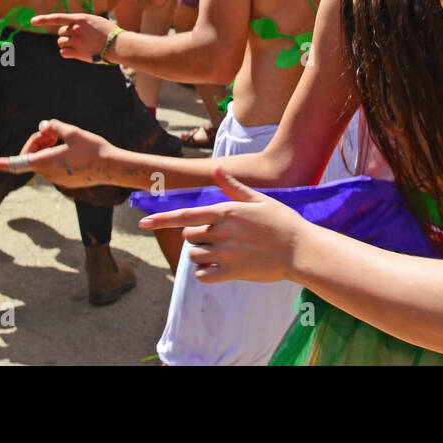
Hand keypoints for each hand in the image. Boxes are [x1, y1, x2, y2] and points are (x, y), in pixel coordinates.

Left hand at [0, 119, 113, 188]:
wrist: (112, 168)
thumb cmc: (93, 149)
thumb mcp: (73, 132)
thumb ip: (54, 127)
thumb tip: (43, 126)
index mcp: (44, 162)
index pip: (15, 163)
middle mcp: (47, 173)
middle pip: (30, 155)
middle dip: (36, 141)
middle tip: (52, 132)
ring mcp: (56, 179)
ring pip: (41, 160)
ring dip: (47, 147)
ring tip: (63, 138)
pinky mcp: (65, 180)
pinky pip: (52, 166)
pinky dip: (55, 155)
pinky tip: (72, 148)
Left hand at [31, 12, 114, 61]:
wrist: (117, 45)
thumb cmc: (109, 33)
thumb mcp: (95, 22)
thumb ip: (81, 23)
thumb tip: (69, 28)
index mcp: (81, 19)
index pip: (58, 18)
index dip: (44, 19)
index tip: (33, 21)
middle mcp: (76, 29)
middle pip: (60, 33)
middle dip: (66, 36)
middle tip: (79, 39)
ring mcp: (76, 41)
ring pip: (61, 43)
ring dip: (67, 45)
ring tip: (81, 46)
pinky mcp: (77, 53)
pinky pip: (63, 53)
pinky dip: (68, 53)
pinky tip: (78, 53)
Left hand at [138, 167, 303, 283]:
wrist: (299, 249)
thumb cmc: (282, 221)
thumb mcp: (259, 198)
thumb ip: (233, 186)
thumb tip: (216, 168)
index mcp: (226, 211)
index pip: (185, 215)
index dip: (161, 219)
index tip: (142, 223)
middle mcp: (222, 232)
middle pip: (189, 235)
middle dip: (196, 235)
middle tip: (218, 235)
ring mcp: (225, 254)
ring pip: (194, 254)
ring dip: (201, 253)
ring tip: (222, 250)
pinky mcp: (231, 272)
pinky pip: (203, 275)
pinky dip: (205, 272)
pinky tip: (219, 267)